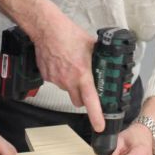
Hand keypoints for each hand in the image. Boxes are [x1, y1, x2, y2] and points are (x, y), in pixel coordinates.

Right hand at [32, 9, 103, 130]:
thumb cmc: (68, 34)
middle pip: (78, 101)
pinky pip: (56, 82)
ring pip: (67, 90)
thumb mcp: (91, 45)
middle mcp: (68, 80)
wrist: (47, 29)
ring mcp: (56, 80)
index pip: (91, 101)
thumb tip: (108, 60)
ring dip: (71, 84)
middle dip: (83, 99)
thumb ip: (99, 57)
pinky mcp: (46, 77)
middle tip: (86, 87)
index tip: (100, 126)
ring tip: (71, 67)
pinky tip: (61, 63)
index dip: (96, 116)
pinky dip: (60, 76)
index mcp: (82, 74)